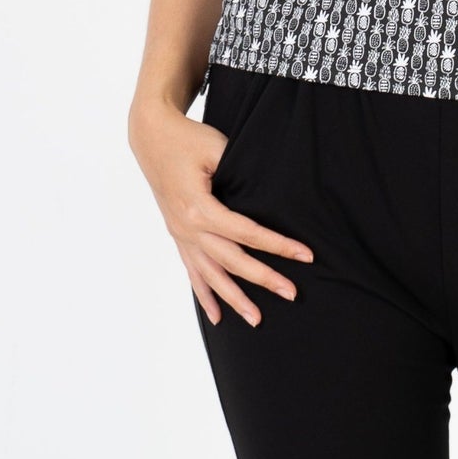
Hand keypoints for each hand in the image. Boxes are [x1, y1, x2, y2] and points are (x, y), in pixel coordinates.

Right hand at [129, 99, 313, 328]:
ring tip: (257, 320)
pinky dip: (205, 295)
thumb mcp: (218, 148)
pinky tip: (216, 317)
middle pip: (232, 261)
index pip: (248, 233)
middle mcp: (188, 228)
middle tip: (291, 294)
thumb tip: (269, 198)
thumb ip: (241, 175)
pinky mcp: (178, 235)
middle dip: (264, 279)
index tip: (305, 256)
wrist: (152, 138)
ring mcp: (181, 235)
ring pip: (211, 275)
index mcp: (199, 208)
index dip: (279, 245)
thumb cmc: (188, 139)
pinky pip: (192, 272)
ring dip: (234, 299)